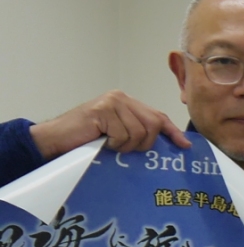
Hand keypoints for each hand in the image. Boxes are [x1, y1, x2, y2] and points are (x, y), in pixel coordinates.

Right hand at [30, 91, 189, 158]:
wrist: (55, 139)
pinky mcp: (102, 110)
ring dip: (126, 145)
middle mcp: (121, 97)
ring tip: (110, 144)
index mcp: (127, 101)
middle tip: (127, 149)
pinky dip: (114, 144)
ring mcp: (112, 102)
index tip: (185, 145)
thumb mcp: (116, 133)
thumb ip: (137, 130)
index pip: (157, 115)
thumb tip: (166, 142)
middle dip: (145, 143)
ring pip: (139, 131)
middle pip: (153, 123)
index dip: (172, 131)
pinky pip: (123, 134)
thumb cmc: (86, 139)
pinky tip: (102, 141)